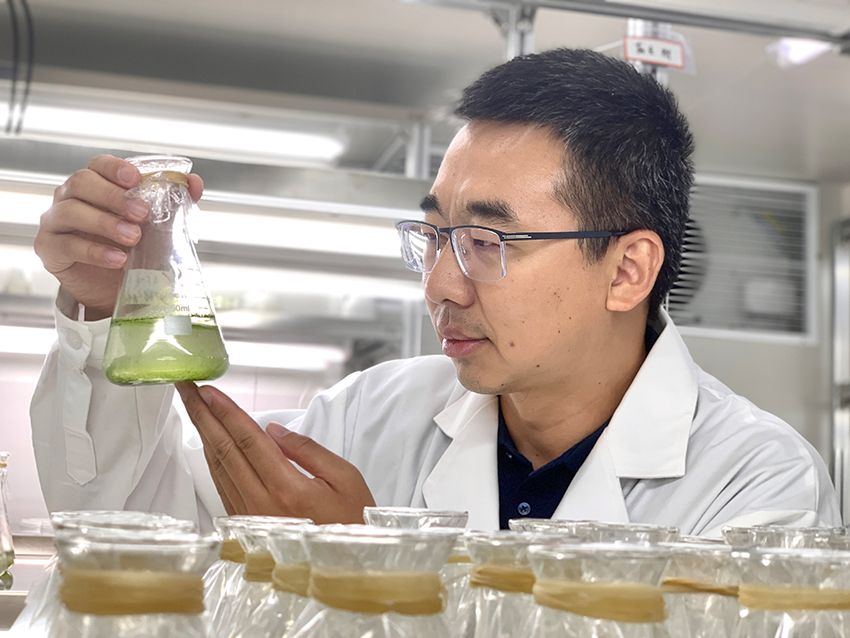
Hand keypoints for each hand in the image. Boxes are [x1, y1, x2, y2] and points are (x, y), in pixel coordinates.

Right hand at [34, 154, 203, 319]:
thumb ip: (176, 202)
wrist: (116, 287)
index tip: (135, 179)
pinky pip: (66, 244)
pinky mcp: (49, 248)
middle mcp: (70, 197)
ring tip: (133, 238)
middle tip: (141, 213)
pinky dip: (93, 251)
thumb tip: (195, 183)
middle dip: (113, 196)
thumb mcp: (159, 225)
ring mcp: (56, 221)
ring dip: (105, 223)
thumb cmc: (134, 248)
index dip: (115, 168)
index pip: (99, 164)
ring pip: (70, 210)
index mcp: (96, 184)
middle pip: (81, 182)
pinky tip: (117, 258)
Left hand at [175, 382, 375, 522]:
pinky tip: (210, 445)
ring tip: (195, 410)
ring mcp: (249, 517)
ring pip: (218, 469)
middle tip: (187, 391)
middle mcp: (261, 504)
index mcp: (288, 489)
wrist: (345, 567)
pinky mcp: (245, 526)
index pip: (249, 440)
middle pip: (224, 451)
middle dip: (203, 416)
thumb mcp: (346, 479)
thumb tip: (273, 430)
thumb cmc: (351, 523)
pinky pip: (222, 486)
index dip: (226, 412)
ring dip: (204, 435)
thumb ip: (308, 451)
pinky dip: (213, 460)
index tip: (209, 391)